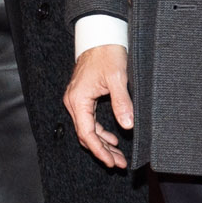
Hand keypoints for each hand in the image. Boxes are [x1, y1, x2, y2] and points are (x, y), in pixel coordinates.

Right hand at [65, 43, 133, 167]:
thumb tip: (127, 125)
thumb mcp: (118, 78)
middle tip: (118, 164)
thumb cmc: (107, 54)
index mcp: (78, 100)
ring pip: (88, 130)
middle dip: (102, 151)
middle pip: (86, 135)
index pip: (86, 133)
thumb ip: (122, 102)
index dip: (99, 150)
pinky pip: (89, 121)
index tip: (111, 162)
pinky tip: (112, 138)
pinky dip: (100, 131)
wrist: (100, 38)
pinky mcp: (83, 98)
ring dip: (102, 143)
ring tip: (117, 156)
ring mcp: (77, 100)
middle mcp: (74, 102)